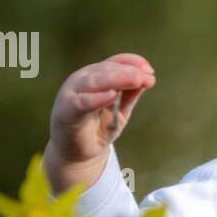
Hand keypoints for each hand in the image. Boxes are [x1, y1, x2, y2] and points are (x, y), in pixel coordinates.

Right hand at [44, 53, 155, 193]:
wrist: (78, 154)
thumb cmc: (98, 128)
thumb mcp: (120, 110)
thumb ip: (131, 94)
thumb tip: (149, 78)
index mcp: (96, 76)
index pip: (115, 63)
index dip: (133, 63)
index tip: (150, 71)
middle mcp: (83, 79)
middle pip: (106, 70)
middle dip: (129, 72)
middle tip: (147, 77)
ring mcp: (72, 93)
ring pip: (94, 81)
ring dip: (117, 79)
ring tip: (136, 81)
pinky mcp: (66, 110)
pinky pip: (81, 102)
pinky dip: (96, 98)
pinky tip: (111, 96)